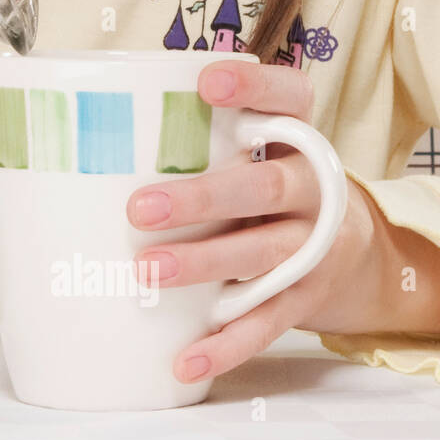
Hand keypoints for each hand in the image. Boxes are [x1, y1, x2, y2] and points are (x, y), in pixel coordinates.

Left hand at [124, 61, 394, 384]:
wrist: (356, 253)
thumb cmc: (268, 186)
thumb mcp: (254, 150)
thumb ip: (196, 135)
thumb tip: (82, 134)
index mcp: (297, 137)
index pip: (289, 96)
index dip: (254, 86)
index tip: (206, 80)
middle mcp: (313, 188)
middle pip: (265, 186)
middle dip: (202, 198)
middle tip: (139, 208)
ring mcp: (314, 246)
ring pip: (261, 254)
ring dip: (204, 264)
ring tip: (148, 270)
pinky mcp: (306, 299)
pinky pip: (265, 324)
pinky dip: (225, 345)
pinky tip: (184, 359)